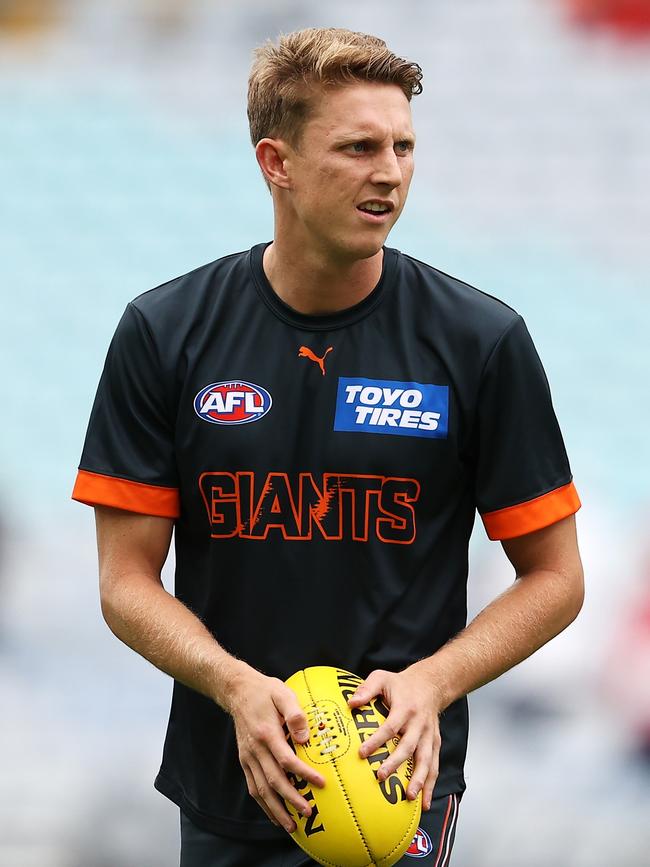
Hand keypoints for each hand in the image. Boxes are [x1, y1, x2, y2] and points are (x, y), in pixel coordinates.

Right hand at [227, 667, 325, 832]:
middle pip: (273, 781)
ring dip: (276, 809)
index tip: (320, 783)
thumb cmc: (265, 691)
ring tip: (291, 825)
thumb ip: (295, 714)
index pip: (286, 760)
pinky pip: (253, 787)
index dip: (303, 774)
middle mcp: (255, 749)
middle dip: (291, 799)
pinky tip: (274, 814)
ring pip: (261, 789)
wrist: (237, 691)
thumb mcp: (283, 693)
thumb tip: (304, 737)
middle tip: (308, 812)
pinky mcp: (244, 760)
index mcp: (267, 733)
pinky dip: (263, 804)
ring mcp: (248, 757)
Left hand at [346, 663, 442, 810]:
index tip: (362, 753)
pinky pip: (434, 765)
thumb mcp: (382, 678)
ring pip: (426, 760)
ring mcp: (429, 736)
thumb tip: (351, 703)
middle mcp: (419, 724)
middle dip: (395, 763)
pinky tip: (424, 802)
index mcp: (405, 708)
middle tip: (381, 777)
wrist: (431, 684)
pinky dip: (430, 784)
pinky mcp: (435, 743)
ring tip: (409, 796)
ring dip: (419, 779)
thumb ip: (367, 689)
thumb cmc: (402, 684)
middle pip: (408, 746)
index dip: (377, 740)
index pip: (390, 727)